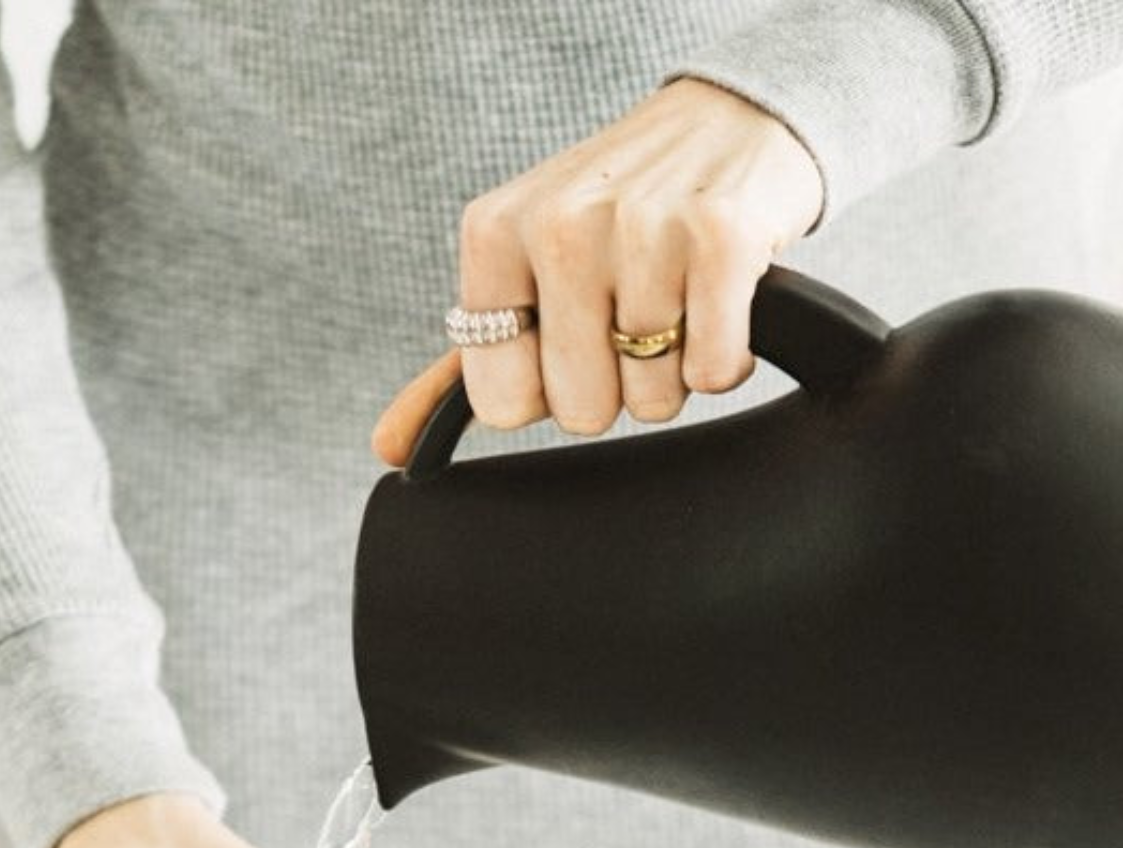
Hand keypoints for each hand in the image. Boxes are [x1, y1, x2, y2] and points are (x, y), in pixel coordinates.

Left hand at [371, 77, 822, 467]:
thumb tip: (391, 451)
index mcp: (493, 235)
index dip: (547, 389)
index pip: (501, 404)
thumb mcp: (519, 273)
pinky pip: (714, 373)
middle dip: (617, 386)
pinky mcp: (720, 236)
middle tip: (634, 314)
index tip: (571, 334)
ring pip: (652, 398)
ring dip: (675, 368)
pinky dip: (726, 357)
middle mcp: (559, 224)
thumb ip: (455, 370)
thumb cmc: (614, 217)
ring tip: (679, 296)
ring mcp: (641, 226)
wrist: (731, 120)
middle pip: (580, 411)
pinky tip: (720, 299)